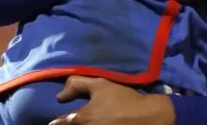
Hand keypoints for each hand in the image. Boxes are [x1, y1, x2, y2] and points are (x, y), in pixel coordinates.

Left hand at [49, 77, 173, 124]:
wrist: (149, 117)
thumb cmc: (123, 99)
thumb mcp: (101, 85)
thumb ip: (77, 85)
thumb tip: (59, 96)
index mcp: (81, 119)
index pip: (59, 124)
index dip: (57, 122)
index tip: (58, 120)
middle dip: (68, 123)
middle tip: (72, 120)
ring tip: (89, 121)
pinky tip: (97, 124)